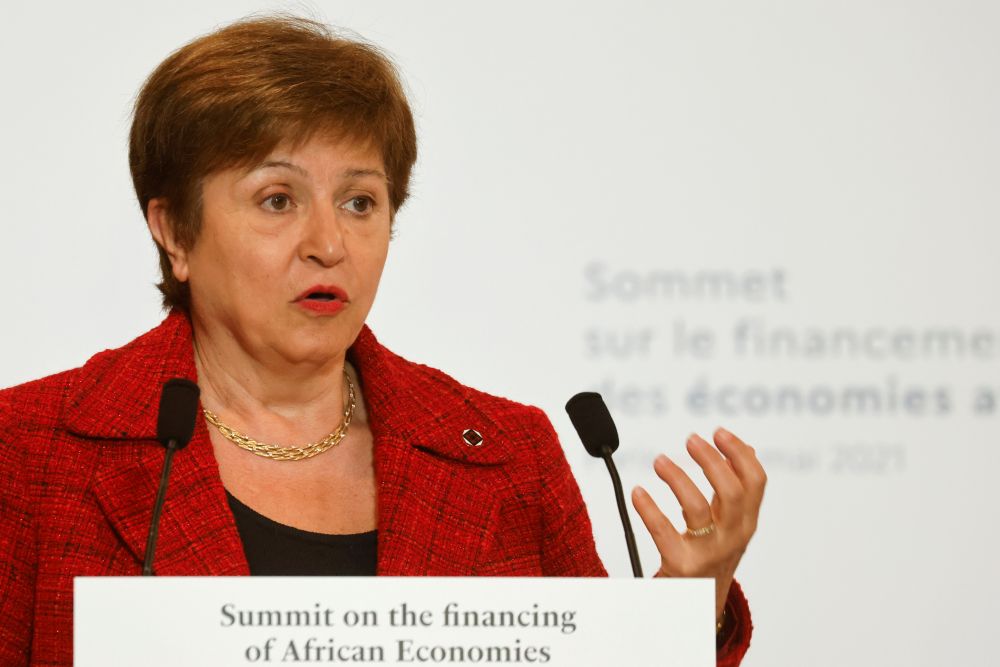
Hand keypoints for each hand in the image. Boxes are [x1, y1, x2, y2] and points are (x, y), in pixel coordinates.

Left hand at [631, 428, 765, 621]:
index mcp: (746, 522)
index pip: (756, 482)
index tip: (718, 432)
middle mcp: (733, 537)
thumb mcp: (730, 524)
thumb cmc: (710, 558)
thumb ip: (735, 490)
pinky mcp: (682, 566)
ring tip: (659, 461)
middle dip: (712, 460)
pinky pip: (663, 532)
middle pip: (732, 490)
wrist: (697, 610)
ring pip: (698, 507)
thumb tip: (747, 447)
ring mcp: (709, 553)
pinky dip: (648, 508)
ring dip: (677, 477)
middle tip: (690, 440)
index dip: (740, 452)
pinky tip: (637, 493)